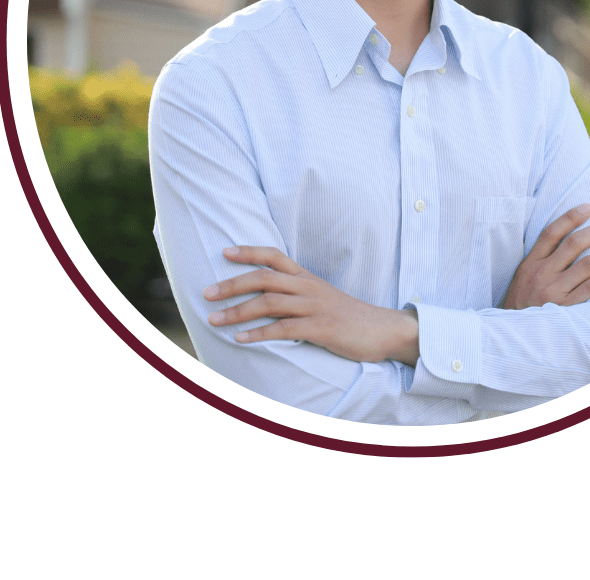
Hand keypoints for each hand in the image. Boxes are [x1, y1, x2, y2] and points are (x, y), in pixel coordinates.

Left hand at [202, 246, 419, 365]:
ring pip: (269, 303)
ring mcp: (315, 307)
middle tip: (206, 293)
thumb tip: (267, 298)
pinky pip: (284, 329)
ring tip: (214, 319)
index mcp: (307, 277)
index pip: (274, 256)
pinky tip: (241, 339)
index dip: (248, 251)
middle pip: (263, 278)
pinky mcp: (321, 328)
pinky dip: (259, 334)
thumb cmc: (348, 317)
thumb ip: (297, 294)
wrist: (383, 330)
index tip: (223, 252)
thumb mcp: (322, 297)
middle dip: (232, 284)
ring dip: (237, 311)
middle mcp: (308, 287)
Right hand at [502, 205, 589, 310]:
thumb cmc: (521, 306)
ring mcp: (554, 291)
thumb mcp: (521, 279)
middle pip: (574, 245)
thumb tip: (565, 241)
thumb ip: (539, 261)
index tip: (588, 206)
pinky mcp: (565, 309)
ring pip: (588, 265)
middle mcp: (542, 274)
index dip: (570, 217)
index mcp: (530, 263)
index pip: (551, 233)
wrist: (513, 337)